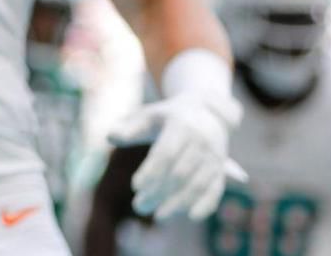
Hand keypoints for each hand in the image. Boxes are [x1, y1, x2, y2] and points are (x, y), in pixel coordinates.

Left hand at [107, 88, 244, 220]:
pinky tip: (191, 216)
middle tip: (139, 206)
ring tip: (159, 217)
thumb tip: (110, 137)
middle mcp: (201, 141)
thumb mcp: (148, 116)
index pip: (166, 152)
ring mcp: (213, 157)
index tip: (135, 187)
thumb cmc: (168, 117)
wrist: (207, 113)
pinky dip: (206, 204)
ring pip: (198, 184)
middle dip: (159, 192)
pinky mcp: (220, 170)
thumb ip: (130, 128)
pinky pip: (216, 189)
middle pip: (180, 172)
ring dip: (179, 203)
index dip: (151, 171)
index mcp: (181, 125)